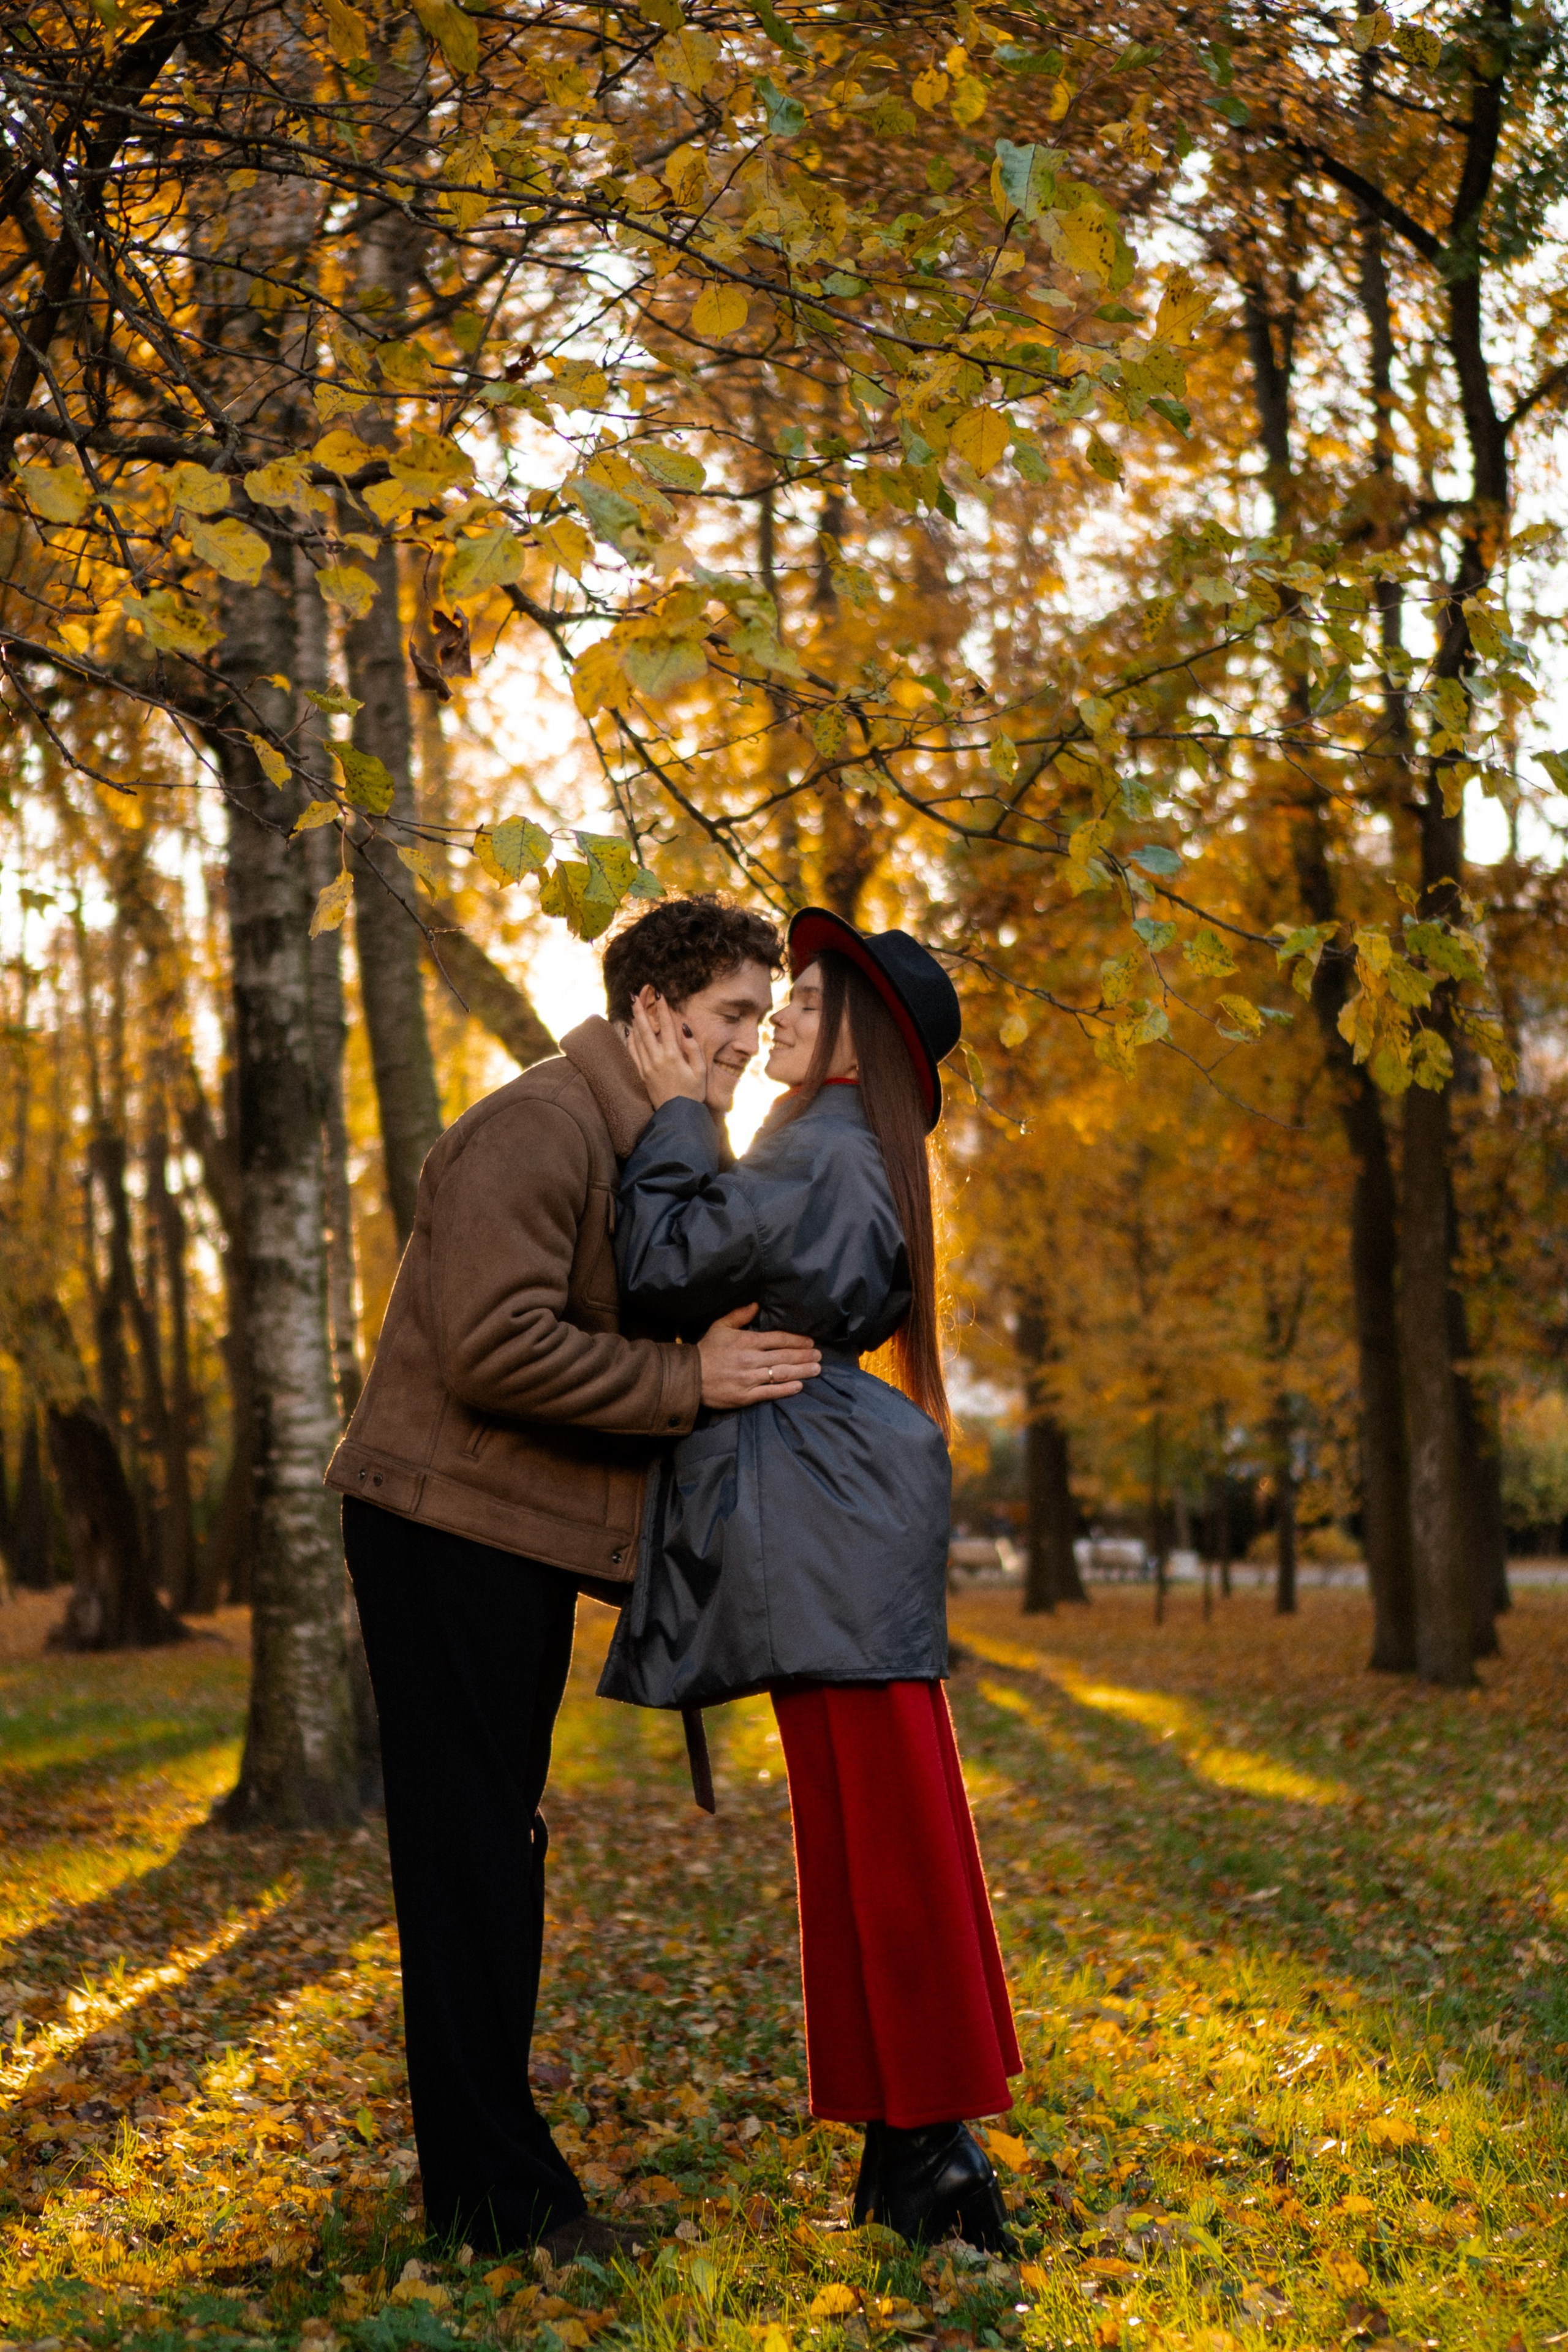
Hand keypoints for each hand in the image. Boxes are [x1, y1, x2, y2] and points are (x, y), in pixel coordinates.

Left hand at [626, 988, 707, 1107]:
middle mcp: (657, 1058)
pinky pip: (633, 1053)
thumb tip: (684, 1027)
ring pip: (637, 1039)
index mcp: (673, 1055)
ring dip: (635, 1022)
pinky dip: (630, 1040)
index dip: (662, 1008)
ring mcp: (647, 1066)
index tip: (659, 994)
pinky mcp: (642, 1074)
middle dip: (640, 1010)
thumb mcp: (700, 1070)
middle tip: (635, 995)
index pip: (667, 1026)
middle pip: (646, 1029)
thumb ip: (693, 1048)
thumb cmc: (693, 1093)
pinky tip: (629, 1032)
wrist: (678, 1116)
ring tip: (632, 1008)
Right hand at [698, 1303, 821, 1408]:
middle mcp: (750, 1359)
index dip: (796, 1340)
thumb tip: (757, 1305)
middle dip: (804, 1355)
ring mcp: (749, 1379)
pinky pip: (770, 1392)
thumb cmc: (706, 1351)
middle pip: (784, 1357)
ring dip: (801, 1371)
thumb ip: (739, 1315)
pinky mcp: (745, 1396)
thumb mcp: (720, 1327)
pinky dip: (786, 1389)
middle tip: (819, 1355)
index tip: (810, 1342)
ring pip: (781, 1374)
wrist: (689, 1377)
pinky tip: (799, 1386)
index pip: (778, 1339)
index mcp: (746, 1341)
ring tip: (816, 1369)